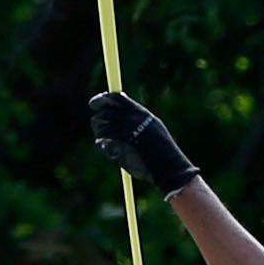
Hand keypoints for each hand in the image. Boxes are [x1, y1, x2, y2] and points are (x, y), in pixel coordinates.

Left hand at [87, 88, 203, 194]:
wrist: (169, 167)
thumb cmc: (159, 153)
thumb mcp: (149, 131)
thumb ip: (135, 121)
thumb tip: (117, 112)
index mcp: (141, 112)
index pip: (116, 97)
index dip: (103, 98)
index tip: (94, 105)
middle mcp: (135, 116)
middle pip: (105, 110)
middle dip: (98, 119)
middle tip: (98, 129)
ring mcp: (130, 127)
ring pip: (102, 123)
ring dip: (100, 133)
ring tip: (106, 142)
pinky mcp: (125, 140)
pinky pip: (104, 137)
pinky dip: (103, 145)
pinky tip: (112, 153)